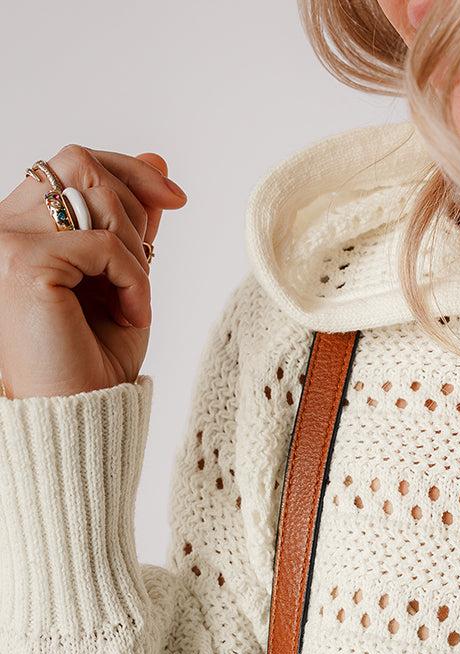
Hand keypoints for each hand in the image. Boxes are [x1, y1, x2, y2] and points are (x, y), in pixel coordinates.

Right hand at [0, 145, 187, 398]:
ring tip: (135, 299)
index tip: (175, 197)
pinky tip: (132, 315)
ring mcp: (7, 241)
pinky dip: (134, 278)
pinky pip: (103, 243)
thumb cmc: (92, 361)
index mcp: (21, 227)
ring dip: (134, 248)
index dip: (128, 170)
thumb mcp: (123, 279)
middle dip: (134, 203)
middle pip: (78, 162)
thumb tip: (157, 163)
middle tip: (152, 261)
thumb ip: (131, 223)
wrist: (78, 417)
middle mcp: (4, 226)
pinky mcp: (23, 263)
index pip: (70, 163)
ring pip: (93, 194)